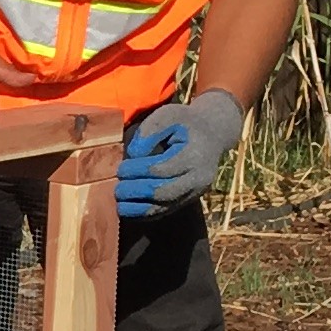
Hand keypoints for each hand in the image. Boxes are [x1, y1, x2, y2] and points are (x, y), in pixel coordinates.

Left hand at [112, 88, 243, 218]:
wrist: (212, 134)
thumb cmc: (185, 122)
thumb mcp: (168, 115)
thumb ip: (150, 131)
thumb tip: (133, 155)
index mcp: (194, 156)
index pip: (162, 169)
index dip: (137, 171)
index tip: (120, 169)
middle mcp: (198, 179)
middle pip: (164, 193)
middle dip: (137, 192)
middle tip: (117, 188)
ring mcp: (195, 192)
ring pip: (165, 207)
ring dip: (138, 209)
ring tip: (119, 204)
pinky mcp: (188, 199)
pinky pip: (166, 212)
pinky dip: (145, 214)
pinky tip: (129, 209)